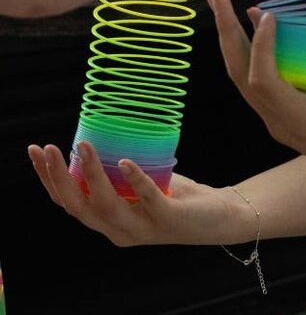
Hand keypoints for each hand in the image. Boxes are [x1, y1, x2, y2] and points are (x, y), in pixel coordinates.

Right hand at [27, 141, 240, 246]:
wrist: (216, 216)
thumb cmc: (173, 194)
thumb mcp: (136, 181)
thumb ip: (115, 168)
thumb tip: (95, 129)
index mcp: (106, 221)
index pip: (68, 203)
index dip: (47, 179)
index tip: (35, 150)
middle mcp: (118, 230)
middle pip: (78, 208)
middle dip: (58, 178)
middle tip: (49, 147)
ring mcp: (142, 228)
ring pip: (106, 205)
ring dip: (90, 175)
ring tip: (83, 145)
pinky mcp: (167, 219)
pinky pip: (147, 200)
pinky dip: (134, 180)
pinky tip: (125, 161)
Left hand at [208, 0, 305, 202]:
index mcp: (305, 124)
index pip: (265, 83)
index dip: (260, 48)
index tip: (268, 15)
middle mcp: (284, 124)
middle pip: (242, 77)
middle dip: (227, 35)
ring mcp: (281, 122)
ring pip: (245, 80)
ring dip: (234, 41)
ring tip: (224, 6)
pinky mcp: (287, 116)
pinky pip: (260, 82)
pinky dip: (254, 52)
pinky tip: (259, 27)